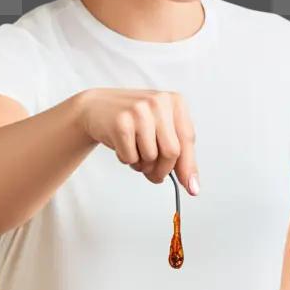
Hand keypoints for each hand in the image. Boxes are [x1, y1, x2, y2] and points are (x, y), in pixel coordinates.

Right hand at [78, 88, 199, 192]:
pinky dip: (127, 159)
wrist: (97, 107)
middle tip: (154, 174)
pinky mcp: (121, 122)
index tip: (192, 188)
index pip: (187, 140)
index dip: (189, 167)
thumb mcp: (161, 128)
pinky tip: (122, 145)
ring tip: (135, 151)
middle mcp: (159, 102)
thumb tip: (192, 185)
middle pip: (171, 152)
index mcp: (175, 101)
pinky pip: (131, 157)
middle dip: (162, 170)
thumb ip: (179, 152)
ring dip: (142, 164)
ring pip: (151, 157)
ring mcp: (139, 111)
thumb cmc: (134, 121)